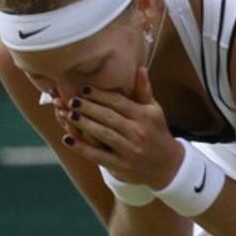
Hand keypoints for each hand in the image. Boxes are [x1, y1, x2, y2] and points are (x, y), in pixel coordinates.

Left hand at [61, 67, 183, 189]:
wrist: (168, 166)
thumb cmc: (158, 133)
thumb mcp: (154, 111)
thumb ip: (144, 91)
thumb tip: (139, 68)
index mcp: (144, 116)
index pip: (119, 102)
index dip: (100, 94)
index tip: (84, 88)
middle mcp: (137, 132)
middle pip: (108, 117)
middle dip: (88, 107)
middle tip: (71, 99)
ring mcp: (129, 151)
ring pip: (102, 134)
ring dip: (83, 124)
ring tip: (67, 114)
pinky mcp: (121, 166)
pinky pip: (98, 156)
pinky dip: (81, 148)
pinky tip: (68, 139)